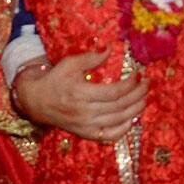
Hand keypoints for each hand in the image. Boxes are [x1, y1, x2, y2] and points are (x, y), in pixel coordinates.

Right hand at [11, 47, 146, 141]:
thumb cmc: (55, 79)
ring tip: (144, 98)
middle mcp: (85, 112)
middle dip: (138, 95)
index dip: (129, 84)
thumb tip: (110, 48)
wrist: (37, 101)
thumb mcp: (69, 63)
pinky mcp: (86, 134)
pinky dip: (124, 129)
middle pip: (120, 106)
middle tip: (146, 84)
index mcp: (80, 93)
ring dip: (136, 109)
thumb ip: (91, 57)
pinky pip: (110, 135)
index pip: (113, 92)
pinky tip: (132, 118)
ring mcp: (86, 125)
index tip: (137, 75)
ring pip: (118, 120)